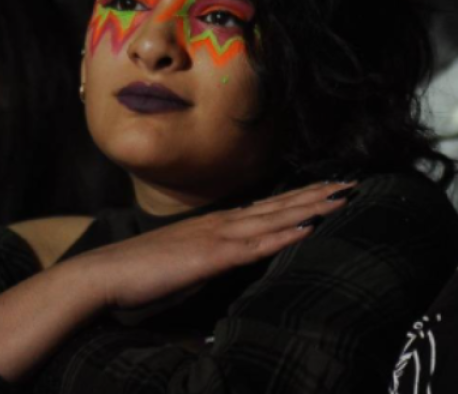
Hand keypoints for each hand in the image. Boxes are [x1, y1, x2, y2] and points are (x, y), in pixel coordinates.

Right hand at [77, 181, 355, 310]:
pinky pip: (256, 245)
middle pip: (279, 205)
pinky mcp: (212, 257)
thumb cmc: (141, 272)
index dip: (300, 198)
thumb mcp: (185, 261)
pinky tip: (309, 228)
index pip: (267, 207)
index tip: (328, 190)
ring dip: (311, 207)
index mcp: (216, 224)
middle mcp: (222, 223)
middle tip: (351, 184)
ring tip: (342, 198)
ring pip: (275, 218)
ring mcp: (218, 237)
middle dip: (317, 195)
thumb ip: (210, 257)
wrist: (106, 273)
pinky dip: (285, 235)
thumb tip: (229, 260)